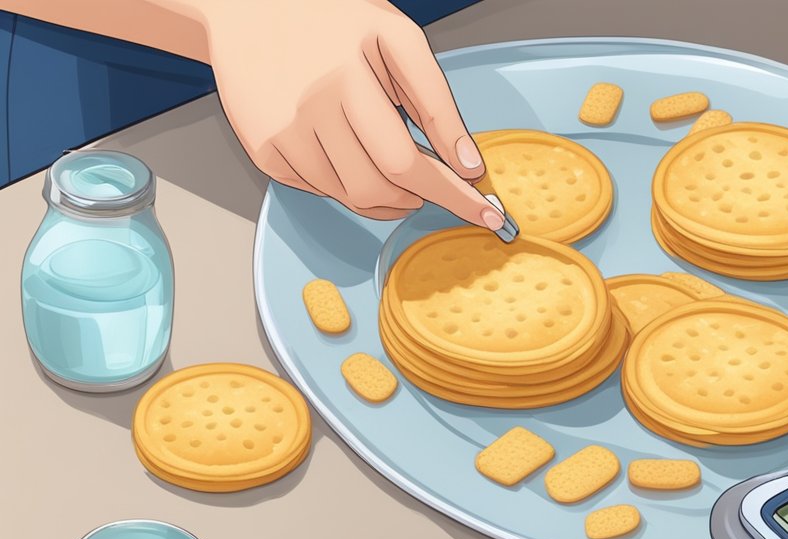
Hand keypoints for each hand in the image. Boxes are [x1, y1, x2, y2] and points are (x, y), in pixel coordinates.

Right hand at [205, 0, 501, 225]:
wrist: (249, 8)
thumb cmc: (332, 20)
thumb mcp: (397, 40)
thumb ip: (435, 101)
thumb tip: (466, 163)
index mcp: (348, 79)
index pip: (408, 162)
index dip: (452, 196)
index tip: (487, 216)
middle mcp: (311, 109)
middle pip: (380, 188)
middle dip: (419, 197)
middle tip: (430, 184)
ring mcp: (283, 133)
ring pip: (351, 197)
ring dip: (384, 196)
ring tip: (389, 163)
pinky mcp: (264, 150)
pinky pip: (319, 191)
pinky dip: (344, 184)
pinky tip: (346, 150)